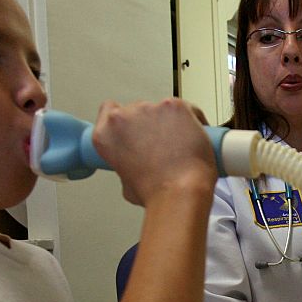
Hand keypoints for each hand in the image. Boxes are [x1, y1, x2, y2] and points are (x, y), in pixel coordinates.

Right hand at [92, 98, 216, 205]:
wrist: (179, 193)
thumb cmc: (155, 194)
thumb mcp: (126, 184)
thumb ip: (127, 163)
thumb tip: (138, 163)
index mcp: (106, 134)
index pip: (110, 110)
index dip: (126, 120)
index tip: (136, 128)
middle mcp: (124, 116)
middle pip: (139, 109)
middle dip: (151, 124)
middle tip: (163, 145)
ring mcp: (150, 108)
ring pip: (163, 108)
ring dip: (171, 122)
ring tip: (181, 147)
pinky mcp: (175, 106)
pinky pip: (188, 109)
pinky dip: (193, 121)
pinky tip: (195, 138)